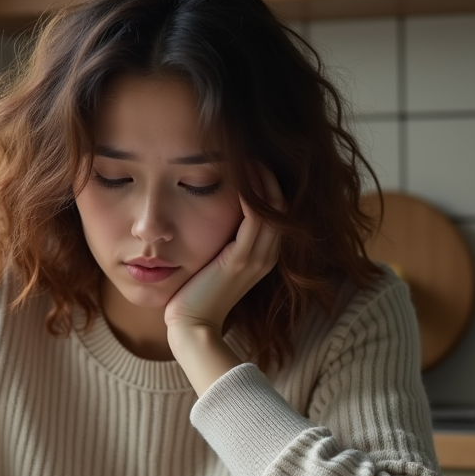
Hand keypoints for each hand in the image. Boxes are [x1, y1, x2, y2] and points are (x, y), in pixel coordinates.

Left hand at [163, 165, 282, 334]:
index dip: (269, 185)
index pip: (277, 212)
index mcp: (263, 257)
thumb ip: (223, 242)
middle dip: (269, 176)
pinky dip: (249, 197)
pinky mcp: (240, 261)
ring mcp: (256, 259)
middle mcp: (266, 257)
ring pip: (272, 210)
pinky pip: (253, 220)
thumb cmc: (197, 296)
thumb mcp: (215, 263)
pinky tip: (239, 178)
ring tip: (250, 155)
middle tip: (254, 149)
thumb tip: (213, 216)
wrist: (193, 326)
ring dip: (262, 181)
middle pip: (281, 206)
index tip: (253, 160)